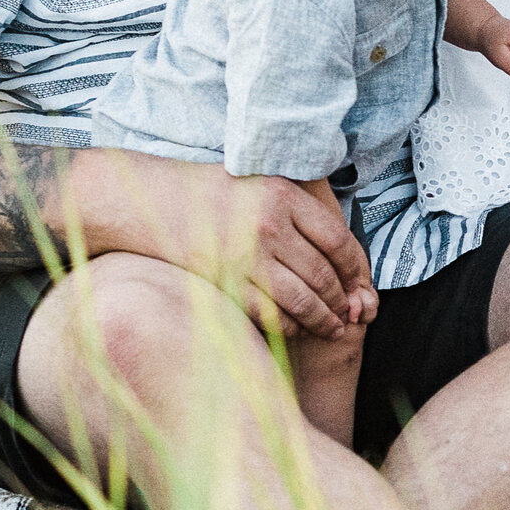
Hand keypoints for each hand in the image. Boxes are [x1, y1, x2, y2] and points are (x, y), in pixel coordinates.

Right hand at [121, 161, 374, 340]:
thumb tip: (340, 249)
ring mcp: (246, 256)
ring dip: (323, 320)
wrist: (150, 200)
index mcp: (284, 196)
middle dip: (342, 301)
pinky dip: (289, 326)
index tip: (359, 284)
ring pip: (302, 300)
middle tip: (350, 313)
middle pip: (324, 275)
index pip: (339, 240)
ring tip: (333, 327)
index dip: (356, 270)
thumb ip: (299, 208)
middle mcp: (269, 224)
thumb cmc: (208, 191)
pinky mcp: (225, 281)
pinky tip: (296, 327)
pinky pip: (270, 314)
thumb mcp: (260, 182)